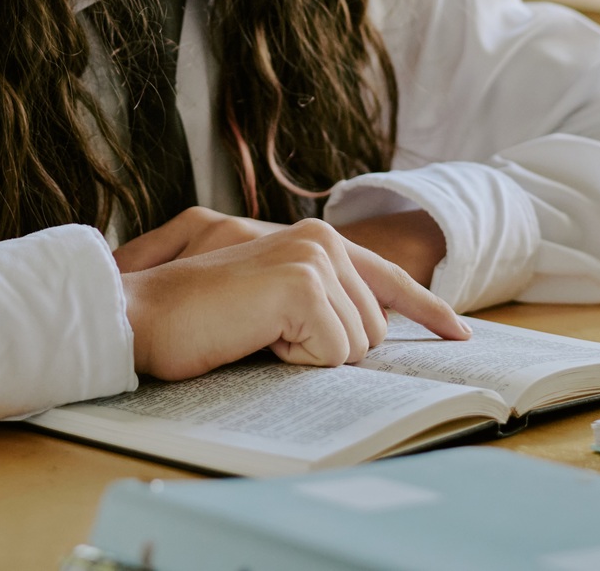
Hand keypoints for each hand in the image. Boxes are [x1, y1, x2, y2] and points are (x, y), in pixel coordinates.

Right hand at [119, 213, 468, 380]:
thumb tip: (367, 335)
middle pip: (374, 331)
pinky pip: (332, 355)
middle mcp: (321, 238)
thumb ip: (317, 303)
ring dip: (305, 356)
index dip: (428, 310)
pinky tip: (253, 336)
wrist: (138, 315)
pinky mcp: (303, 286)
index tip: (461, 337)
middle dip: (326, 351)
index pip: (387, 280)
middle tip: (262, 336)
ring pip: (356, 346)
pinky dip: (293, 361)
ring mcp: (314, 258)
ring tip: (254, 333)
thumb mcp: (267, 303)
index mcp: (313, 238)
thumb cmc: (193, 319)